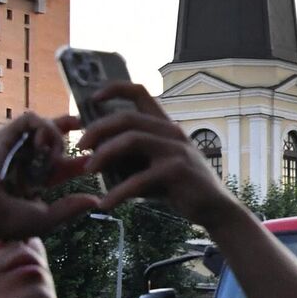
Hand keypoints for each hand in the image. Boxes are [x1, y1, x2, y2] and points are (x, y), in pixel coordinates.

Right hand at [0, 113, 98, 243]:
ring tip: (52, 155)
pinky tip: (42, 146)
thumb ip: (70, 208)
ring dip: (55, 135)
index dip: (76, 162)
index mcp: (32, 180)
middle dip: (65, 127)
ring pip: (42, 126)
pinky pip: (29, 119)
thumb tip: (96, 201)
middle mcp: (22, 161)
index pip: (58, 165)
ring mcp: (12, 147)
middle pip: (47, 137)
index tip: (91, 160)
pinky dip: (42, 127)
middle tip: (81, 123)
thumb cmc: (9, 221)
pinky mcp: (3, 137)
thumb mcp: (47, 217)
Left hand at [78, 83, 243, 224]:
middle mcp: (171, 131)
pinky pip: (139, 179)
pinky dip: (118, 193)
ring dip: (104, 154)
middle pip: (127, 117)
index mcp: (164, 125)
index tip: (93, 98)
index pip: (140, 92)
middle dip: (98, 129)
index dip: (114, 89)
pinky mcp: (177, 171)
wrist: (215, 208)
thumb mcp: (154, 164)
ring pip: (131, 140)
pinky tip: (105, 204)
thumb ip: (132, 156)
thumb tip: (95, 155)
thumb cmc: (180, 186)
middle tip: (81, 145)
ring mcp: (176, 149)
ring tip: (89, 170)